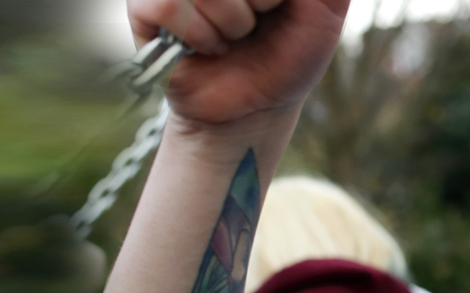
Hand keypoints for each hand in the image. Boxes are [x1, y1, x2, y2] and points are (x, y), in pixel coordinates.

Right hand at [127, 0, 348, 131]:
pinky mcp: (143, 7)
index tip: (279, 5)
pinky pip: (166, 5)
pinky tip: (208, 46)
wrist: (259, 105)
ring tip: (234, 37)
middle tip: (258, 21)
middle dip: (261, 0)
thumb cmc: (290, 53)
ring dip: (232, 21)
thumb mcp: (326, 6)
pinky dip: (198, 33)